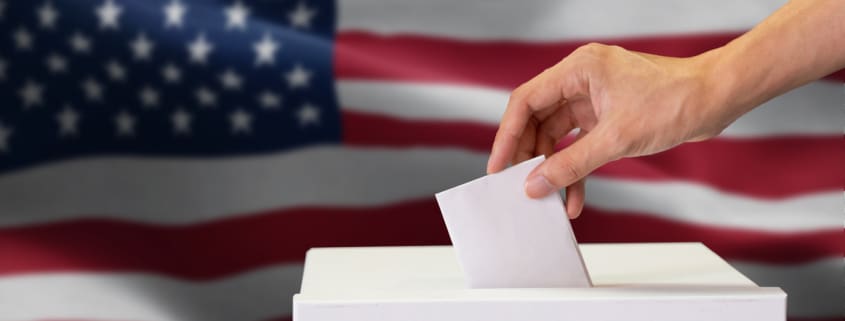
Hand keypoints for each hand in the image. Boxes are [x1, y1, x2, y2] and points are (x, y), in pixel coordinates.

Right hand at [487, 43, 735, 218]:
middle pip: (537, 120)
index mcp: (577, 70)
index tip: (498, 166)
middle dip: (530, 156)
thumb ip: (571, 164)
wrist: (717, 99)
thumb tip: (536, 184)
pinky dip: (576, 168)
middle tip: (520, 186)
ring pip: (557, 136)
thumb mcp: (616, 139)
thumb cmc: (675, 101)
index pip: (526, 102)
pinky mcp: (607, 115)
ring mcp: (593, 98)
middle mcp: (581, 79)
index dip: (507, 136)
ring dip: (554, 168)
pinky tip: (575, 196)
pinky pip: (580, 144)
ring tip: (550, 198)